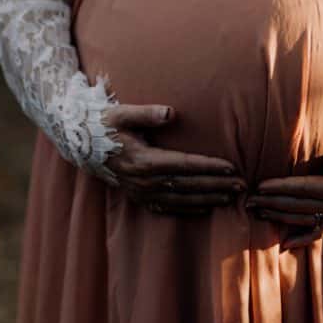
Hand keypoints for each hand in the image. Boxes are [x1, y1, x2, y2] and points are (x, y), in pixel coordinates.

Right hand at [101, 104, 244, 215]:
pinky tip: (205, 209)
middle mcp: (143, 180)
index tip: (231, 167)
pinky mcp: (138, 197)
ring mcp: (140, 192)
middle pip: (188, 185)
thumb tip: (171, 112)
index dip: (209, 167)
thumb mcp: (122, 113)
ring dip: (207, 198)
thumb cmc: (104, 124)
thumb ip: (147, 113)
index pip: (185, 165)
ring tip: (231, 197)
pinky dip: (187, 210)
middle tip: (242, 185)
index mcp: (143, 160)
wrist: (81, 145)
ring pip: (181, 199)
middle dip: (216, 185)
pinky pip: (166, 208)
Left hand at [245, 135, 322, 249]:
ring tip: (256, 214)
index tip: (259, 186)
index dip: (280, 187)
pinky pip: (318, 233)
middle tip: (247, 201)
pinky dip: (301, 239)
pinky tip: (284, 245)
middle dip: (271, 202)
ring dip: (279, 217)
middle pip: (298, 205)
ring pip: (303, 219)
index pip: (303, 188)